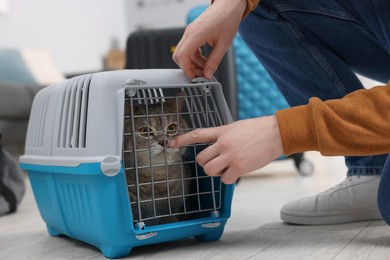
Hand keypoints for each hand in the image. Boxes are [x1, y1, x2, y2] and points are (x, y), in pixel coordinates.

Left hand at [168, 116, 284, 183]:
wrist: (276, 133)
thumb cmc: (258, 129)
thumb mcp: (236, 127)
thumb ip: (223, 135)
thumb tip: (216, 147)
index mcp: (222, 131)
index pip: (197, 134)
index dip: (182, 139)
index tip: (170, 143)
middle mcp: (223, 143)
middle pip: (201, 159)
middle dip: (206, 163)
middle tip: (217, 162)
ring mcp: (230, 156)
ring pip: (209, 170)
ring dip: (216, 172)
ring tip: (227, 167)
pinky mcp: (239, 167)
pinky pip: (225, 179)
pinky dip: (229, 178)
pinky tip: (237, 171)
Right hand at [172, 0, 245, 79]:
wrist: (228, 6)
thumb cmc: (228, 20)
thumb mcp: (224, 44)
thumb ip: (214, 61)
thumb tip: (207, 74)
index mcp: (197, 34)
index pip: (184, 56)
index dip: (187, 69)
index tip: (194, 78)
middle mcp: (190, 32)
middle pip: (179, 55)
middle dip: (188, 67)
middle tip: (200, 75)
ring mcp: (189, 32)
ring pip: (183, 53)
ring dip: (192, 63)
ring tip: (205, 68)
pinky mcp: (192, 32)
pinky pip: (188, 48)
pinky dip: (193, 57)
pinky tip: (204, 60)